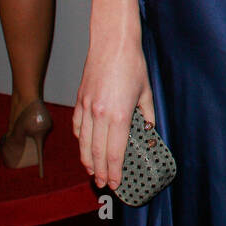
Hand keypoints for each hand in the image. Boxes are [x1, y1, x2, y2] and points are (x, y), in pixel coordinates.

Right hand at [73, 46, 154, 191]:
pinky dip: (80, 140)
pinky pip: (78, 126)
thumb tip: (147, 129)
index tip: (117, 183)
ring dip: (88, 161)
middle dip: (101, 171)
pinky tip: (84, 147)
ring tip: (93, 172)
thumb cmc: (131, 63)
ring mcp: (87, 107)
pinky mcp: (80, 99)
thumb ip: (146, 114)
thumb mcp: (145, 91)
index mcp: (119, 115)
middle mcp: (100, 115)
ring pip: (84, 143)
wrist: (112, 42)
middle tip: (104, 184)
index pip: (115, 152)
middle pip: (98, 152)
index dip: (116, 171)